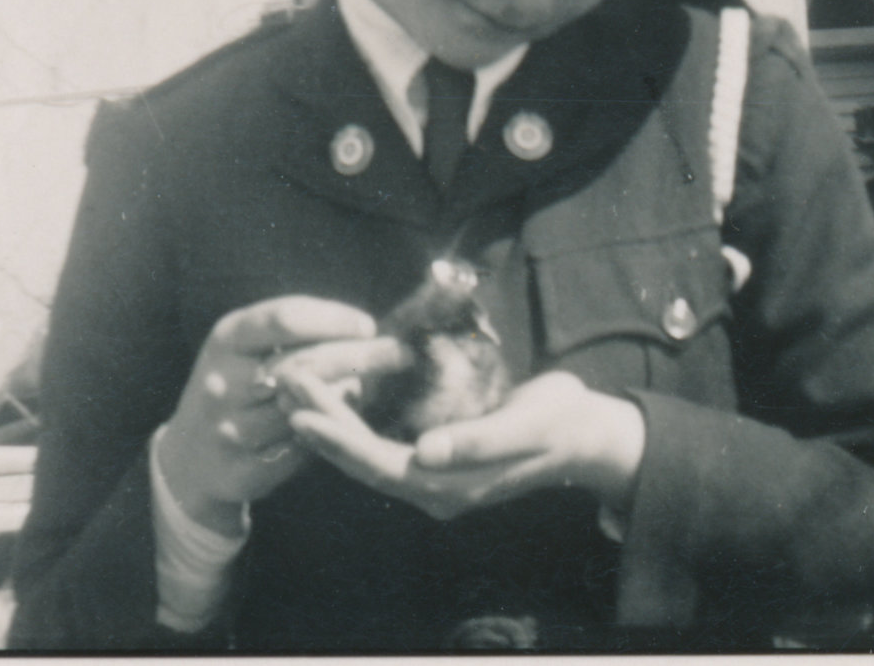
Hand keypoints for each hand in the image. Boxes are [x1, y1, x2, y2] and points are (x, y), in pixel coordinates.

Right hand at [155, 296, 406, 534]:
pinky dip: (328, 433)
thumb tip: (364, 328)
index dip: (334, 320)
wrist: (189, 457)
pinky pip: (301, 450)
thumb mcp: (247, 345)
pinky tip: (343, 423)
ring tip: (367, 386)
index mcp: (226, 339)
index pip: (286, 319)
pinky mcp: (243, 471)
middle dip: (359, 356)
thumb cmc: (236, 383)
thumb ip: (294, 330)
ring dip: (345, 396)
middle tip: (400, 353)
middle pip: (303, 364)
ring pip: (307, 409)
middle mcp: (222, 383)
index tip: (368, 325)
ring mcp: (230, 430)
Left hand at [278, 368, 646, 522]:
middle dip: (323, 425)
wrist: (589, 436)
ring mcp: (437, 480)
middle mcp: (436, 489)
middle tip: (285, 383)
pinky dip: (357, 428)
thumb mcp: (527, 423)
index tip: (300, 411)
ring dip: (334, 425)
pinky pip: (386, 450)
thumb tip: (425, 452)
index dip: (338, 441)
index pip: (379, 465)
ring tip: (298, 390)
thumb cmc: (561, 422)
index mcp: (452, 485)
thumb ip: (478, 441)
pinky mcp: (440, 463)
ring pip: (370, 457)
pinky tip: (340, 403)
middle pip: (364, 462)